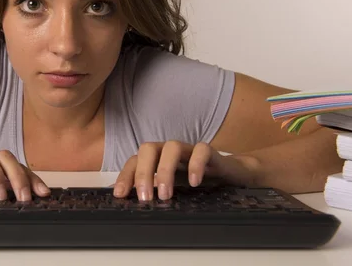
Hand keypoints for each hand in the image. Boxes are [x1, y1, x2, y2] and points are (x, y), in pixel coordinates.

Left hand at [112, 141, 257, 200]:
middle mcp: (169, 152)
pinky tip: (194, 182)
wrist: (231, 176)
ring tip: (166, 195)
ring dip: (165, 170)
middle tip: (145, 198)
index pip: (134, 160)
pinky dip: (196, 164)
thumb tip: (127, 204)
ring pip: (172, 147)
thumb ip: (153, 192)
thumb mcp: (173, 190)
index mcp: (157, 159)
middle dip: (143, 172)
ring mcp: (189, 150)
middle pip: (148, 149)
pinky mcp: (210, 153)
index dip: (126, 175)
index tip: (120, 195)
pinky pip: (202, 150)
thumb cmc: (197, 182)